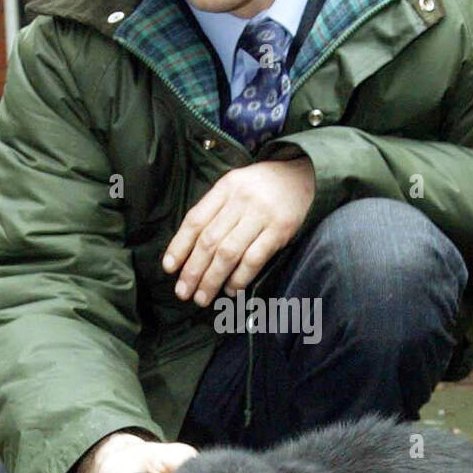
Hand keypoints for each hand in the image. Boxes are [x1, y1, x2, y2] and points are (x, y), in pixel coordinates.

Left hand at [162, 159, 315, 307]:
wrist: (303, 174)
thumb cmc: (262, 186)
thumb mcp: (235, 187)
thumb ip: (215, 211)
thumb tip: (190, 251)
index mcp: (225, 188)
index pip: (195, 220)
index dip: (179, 246)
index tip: (169, 268)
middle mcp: (241, 200)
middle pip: (209, 241)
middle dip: (193, 270)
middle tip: (184, 292)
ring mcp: (262, 215)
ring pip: (229, 252)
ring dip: (213, 279)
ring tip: (203, 297)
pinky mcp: (281, 229)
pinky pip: (255, 258)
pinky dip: (240, 277)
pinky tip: (231, 289)